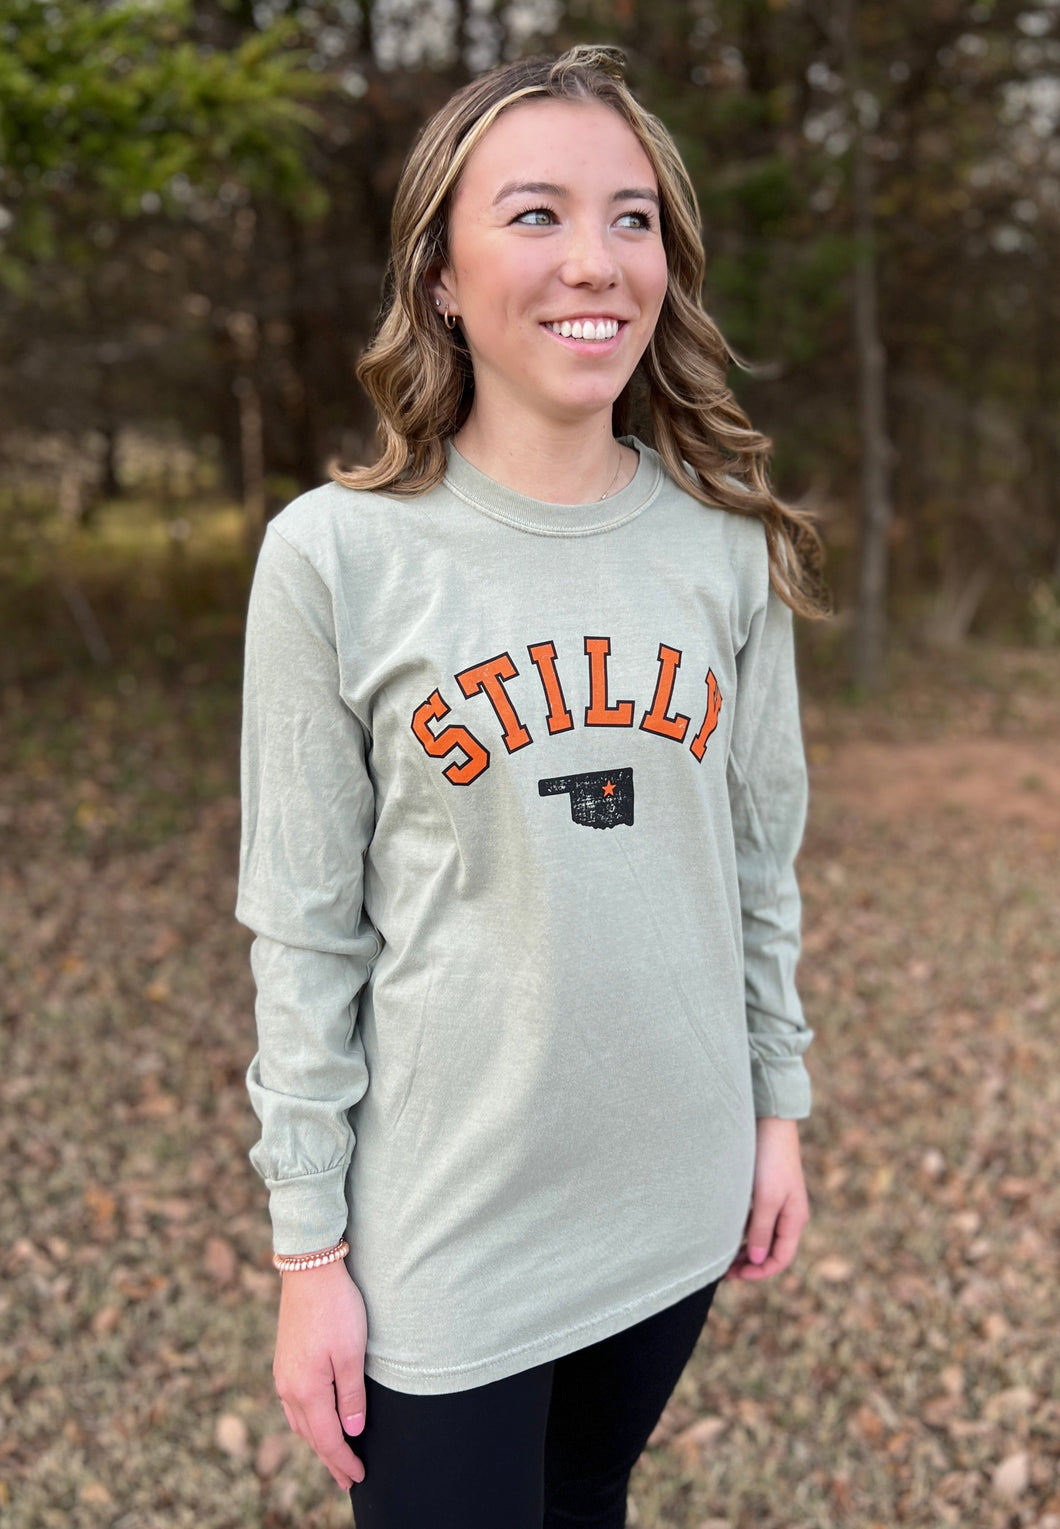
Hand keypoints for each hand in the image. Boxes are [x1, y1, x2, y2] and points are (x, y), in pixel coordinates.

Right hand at [273, 1260, 367, 1488]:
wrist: (309, 1268)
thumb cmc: (337, 1308)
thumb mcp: (352, 1353)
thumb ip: (351, 1396)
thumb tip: (352, 1432)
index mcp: (307, 1390)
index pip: (328, 1439)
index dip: (344, 1462)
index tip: (359, 1477)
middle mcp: (289, 1387)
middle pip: (311, 1436)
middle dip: (330, 1459)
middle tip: (348, 1479)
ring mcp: (283, 1374)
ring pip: (299, 1422)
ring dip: (317, 1442)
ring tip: (334, 1456)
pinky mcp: (284, 1361)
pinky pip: (293, 1405)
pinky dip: (307, 1422)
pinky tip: (314, 1420)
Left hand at [725, 1117, 808, 1281]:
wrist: (771, 1123)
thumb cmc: (771, 1160)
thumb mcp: (766, 1198)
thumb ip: (761, 1230)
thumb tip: (757, 1259)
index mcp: (794, 1220)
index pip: (780, 1259)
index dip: (760, 1272)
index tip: (735, 1275)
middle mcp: (789, 1215)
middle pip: (771, 1251)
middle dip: (750, 1264)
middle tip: (723, 1271)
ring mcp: (779, 1203)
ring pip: (762, 1237)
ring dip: (745, 1249)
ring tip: (722, 1257)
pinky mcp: (767, 1192)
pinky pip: (756, 1221)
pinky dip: (743, 1232)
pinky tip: (727, 1233)